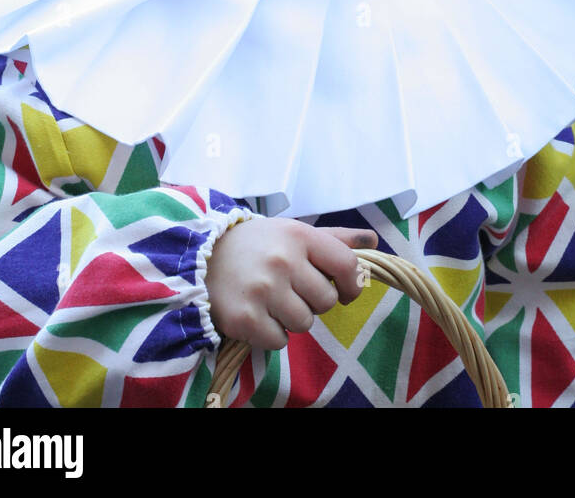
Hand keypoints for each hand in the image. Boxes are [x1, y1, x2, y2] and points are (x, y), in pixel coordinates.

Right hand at [206, 216, 378, 350]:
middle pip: (326, 301)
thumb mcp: (294, 232)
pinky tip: (258, 314)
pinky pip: (280, 341)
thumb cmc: (258, 245)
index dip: (352, 285)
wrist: (202, 256)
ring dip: (292, 319)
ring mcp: (263, 290)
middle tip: (291, 290)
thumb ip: (335, 239)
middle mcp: (283, 260)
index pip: (347, 266)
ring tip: (272, 300)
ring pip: (304, 323)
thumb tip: (373, 240)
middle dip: (313, 302)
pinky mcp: (246, 318)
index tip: (343, 291)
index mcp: (300, 236)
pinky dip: (272, 334)